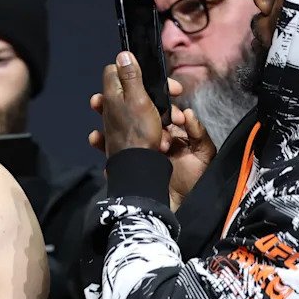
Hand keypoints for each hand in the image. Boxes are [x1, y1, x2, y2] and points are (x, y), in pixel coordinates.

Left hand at [87, 53, 180, 156]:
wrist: (139, 167)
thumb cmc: (139, 132)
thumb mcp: (138, 98)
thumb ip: (130, 76)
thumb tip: (122, 55)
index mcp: (112, 95)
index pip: (114, 70)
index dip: (133, 68)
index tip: (151, 75)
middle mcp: (111, 108)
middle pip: (134, 89)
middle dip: (156, 93)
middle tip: (175, 95)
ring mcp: (119, 123)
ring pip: (144, 108)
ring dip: (161, 114)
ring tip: (172, 123)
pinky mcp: (128, 136)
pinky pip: (146, 126)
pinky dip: (157, 129)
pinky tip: (163, 136)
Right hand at [89, 73, 216, 210]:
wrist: (179, 208)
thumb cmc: (194, 181)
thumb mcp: (202, 154)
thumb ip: (197, 133)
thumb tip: (186, 113)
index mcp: (171, 131)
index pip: (162, 106)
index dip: (161, 94)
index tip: (167, 90)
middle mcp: (151, 136)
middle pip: (132, 112)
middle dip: (120, 100)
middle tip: (113, 91)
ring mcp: (135, 149)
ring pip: (116, 127)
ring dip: (105, 115)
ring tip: (97, 105)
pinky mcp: (124, 164)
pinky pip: (109, 149)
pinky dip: (100, 142)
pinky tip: (96, 137)